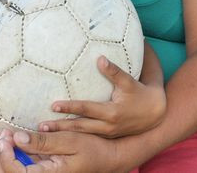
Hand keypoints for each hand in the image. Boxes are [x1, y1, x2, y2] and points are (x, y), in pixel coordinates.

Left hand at [0, 130, 123, 172]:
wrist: (109, 158)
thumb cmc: (94, 149)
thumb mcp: (70, 140)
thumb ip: (43, 142)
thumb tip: (18, 138)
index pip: (16, 172)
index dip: (6, 155)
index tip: (6, 135)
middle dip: (0, 157)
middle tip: (2, 136)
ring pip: (14, 172)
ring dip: (4, 157)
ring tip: (3, 139)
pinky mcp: (45, 171)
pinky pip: (23, 167)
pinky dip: (13, 156)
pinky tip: (11, 143)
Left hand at [39, 48, 165, 136]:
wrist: (155, 113)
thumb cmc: (139, 93)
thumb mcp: (129, 81)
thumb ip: (114, 71)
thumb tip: (100, 59)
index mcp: (111, 112)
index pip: (86, 109)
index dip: (70, 107)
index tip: (53, 105)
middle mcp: (107, 126)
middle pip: (80, 127)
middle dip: (60, 127)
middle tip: (41, 127)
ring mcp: (107, 133)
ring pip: (82, 135)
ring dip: (63, 134)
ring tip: (45, 132)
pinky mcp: (107, 136)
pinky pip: (87, 138)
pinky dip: (73, 138)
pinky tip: (59, 136)